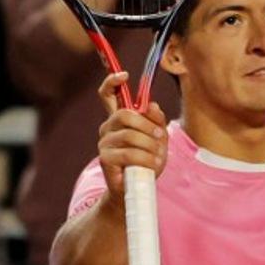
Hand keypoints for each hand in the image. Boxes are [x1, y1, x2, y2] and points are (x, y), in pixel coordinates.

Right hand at [96, 72, 168, 197]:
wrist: (138, 189)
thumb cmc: (147, 160)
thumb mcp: (159, 138)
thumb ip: (156, 120)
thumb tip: (151, 105)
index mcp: (119, 118)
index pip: (108, 94)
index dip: (113, 82)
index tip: (124, 75)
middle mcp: (108, 127)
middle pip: (125, 114)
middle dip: (147, 126)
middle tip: (160, 138)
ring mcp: (104, 142)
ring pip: (131, 135)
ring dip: (150, 147)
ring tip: (157, 157)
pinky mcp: (105, 159)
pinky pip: (129, 153)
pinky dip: (146, 159)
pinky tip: (152, 164)